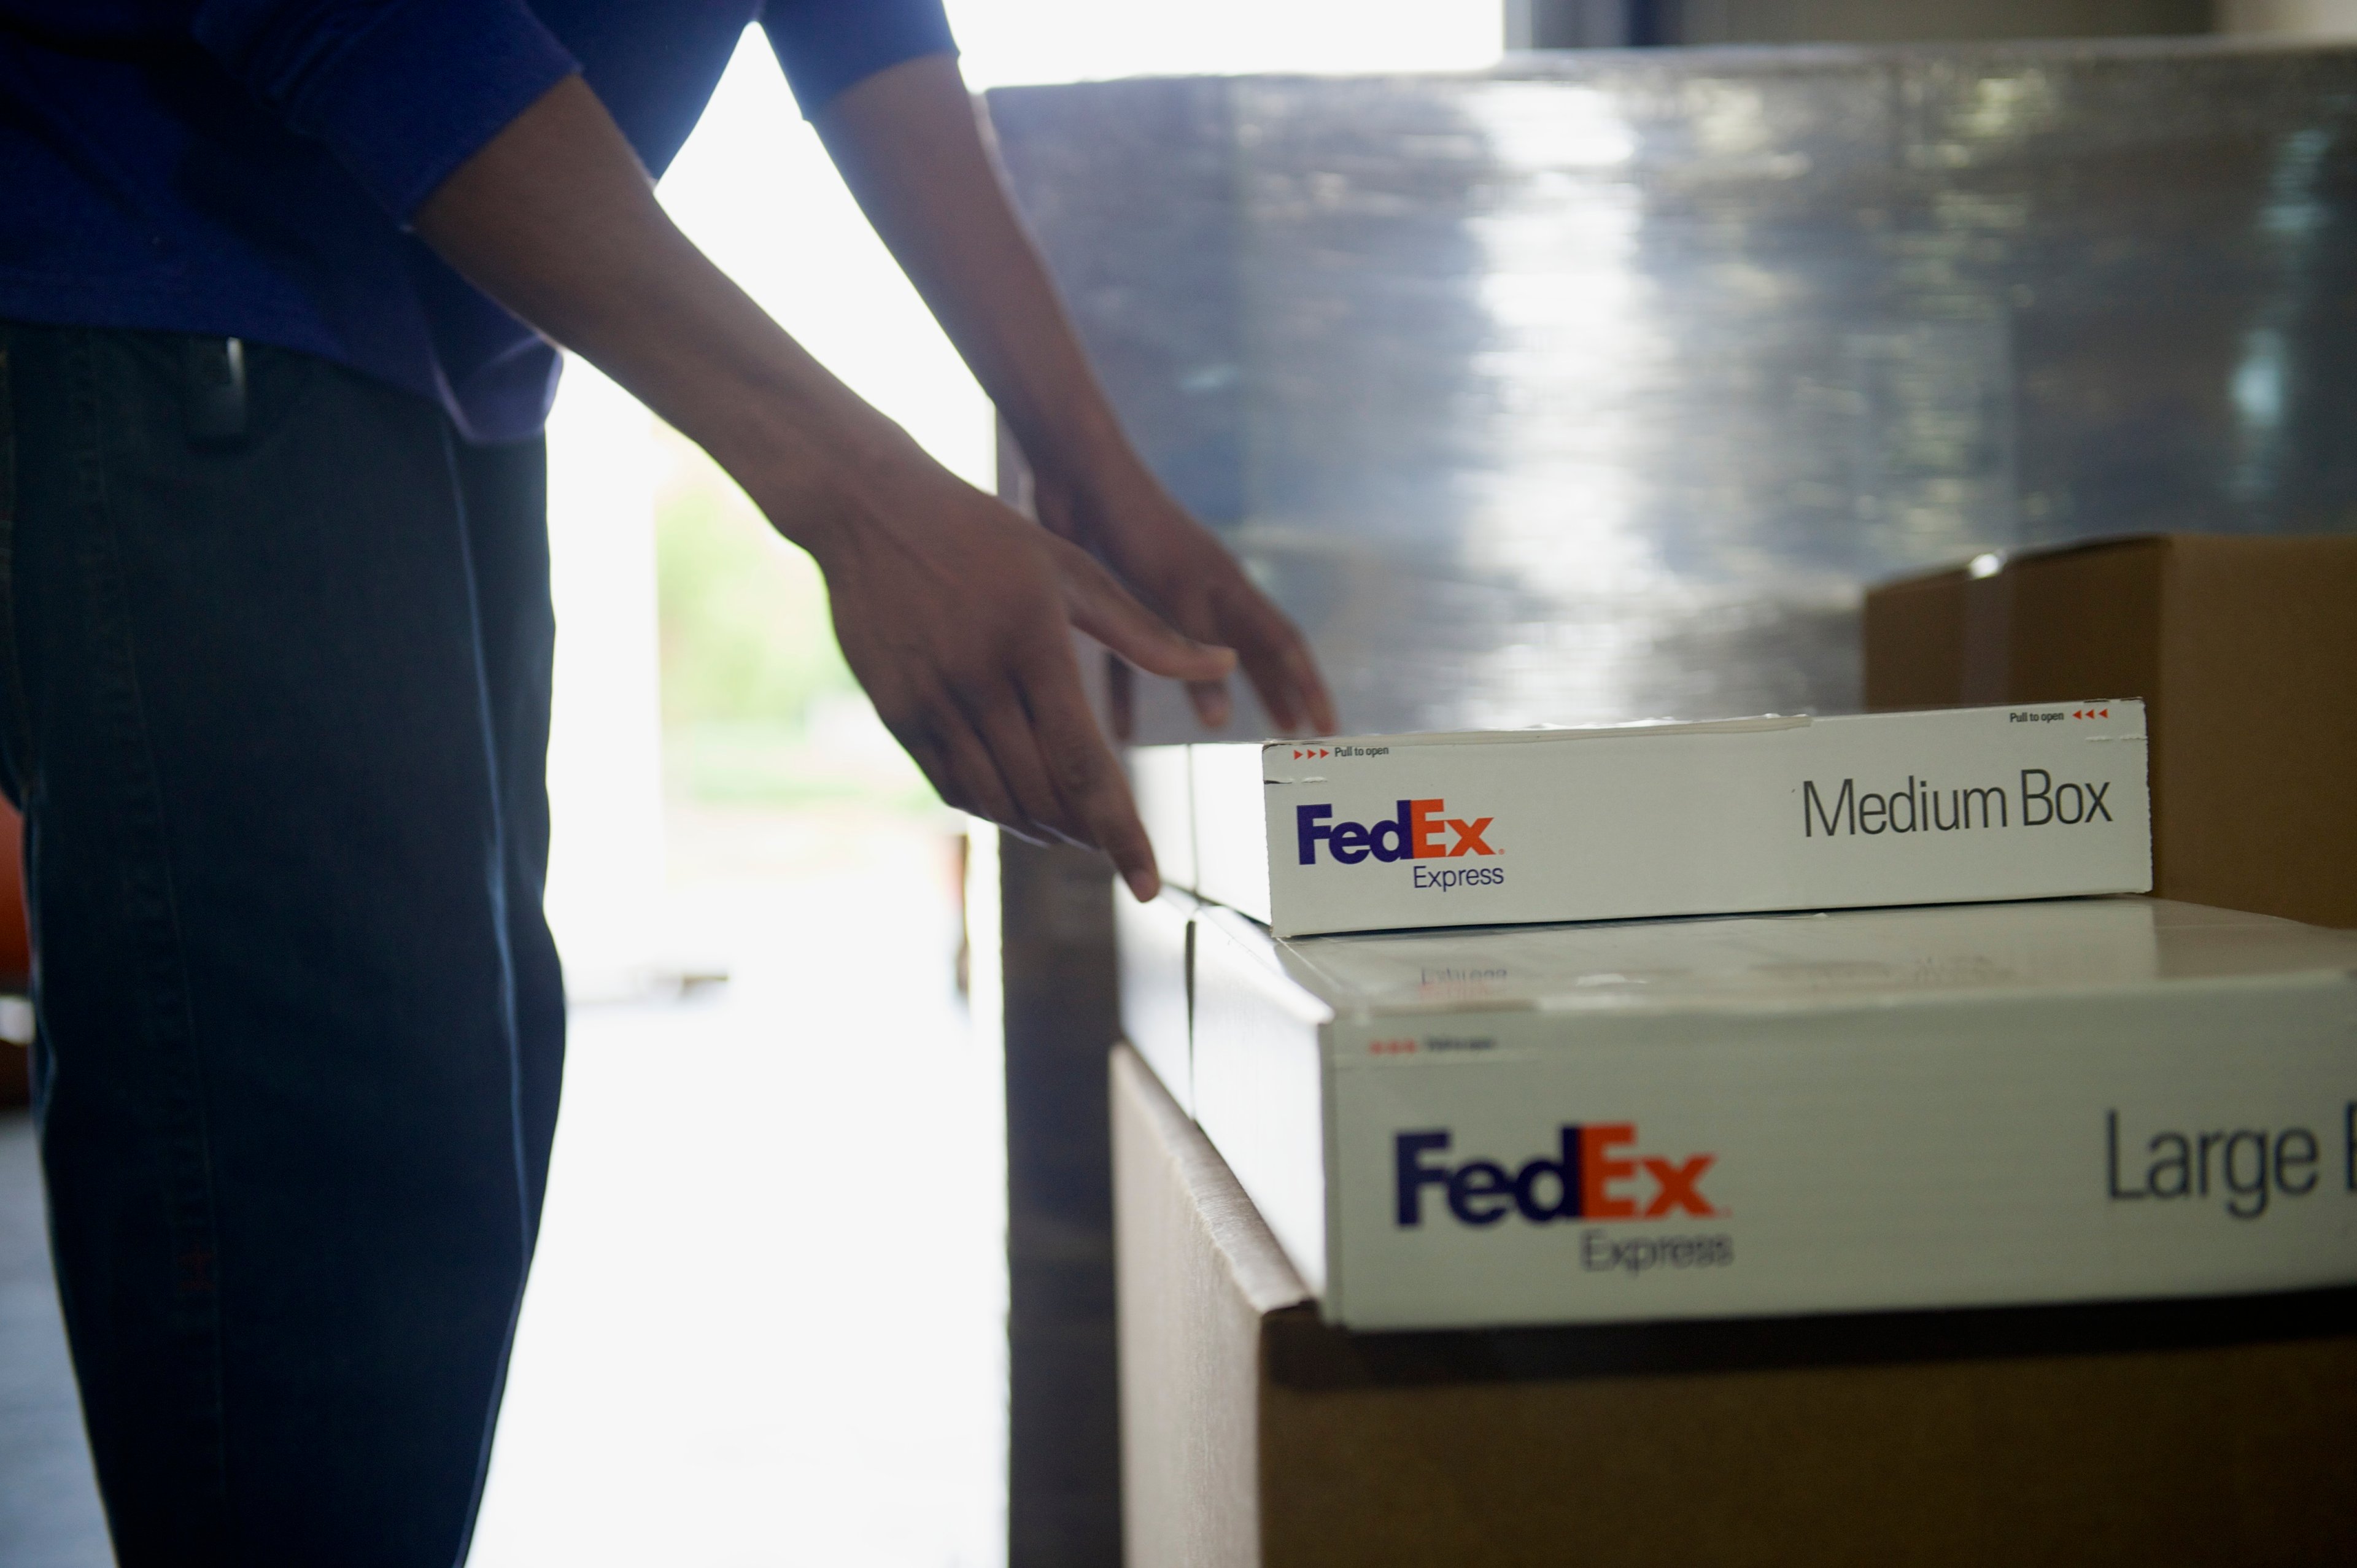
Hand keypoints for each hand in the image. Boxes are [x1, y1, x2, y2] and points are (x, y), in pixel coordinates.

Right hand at [798, 444, 1236, 899]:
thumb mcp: (1071, 570)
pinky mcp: (896, 712)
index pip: (1086, 765)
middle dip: (1087, 835)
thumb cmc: (985, 535)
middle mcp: (979, 682)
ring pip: (997, 801)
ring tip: (1075, 833)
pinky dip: (993, 809)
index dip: (1121, 833)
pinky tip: (1020, 809)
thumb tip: (1223, 667)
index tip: (1149, 886)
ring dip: (1042, 829)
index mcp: (1033, 646)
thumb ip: (1147, 633)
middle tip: (1117, 850)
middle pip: (1043, 795)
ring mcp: (931, 701)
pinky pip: (952, 785)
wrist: (868, 509)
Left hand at [1031, 451, 1337, 741]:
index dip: (1309, 688)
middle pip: (1250, 653)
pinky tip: (1118, 729)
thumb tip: (1221, 725)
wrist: (1077, 470)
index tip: (1328, 730)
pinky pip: (1128, 656)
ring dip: (1209, 694)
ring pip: (1196, 656)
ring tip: (1219, 730)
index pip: (1285, 645)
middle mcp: (1206, 593)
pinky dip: (1127, 694)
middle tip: (1292, 735)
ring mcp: (1165, 596)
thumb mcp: (1173, 593)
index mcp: (1231, 587)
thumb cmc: (1134, 526)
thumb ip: (1194, 654)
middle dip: (1273, 693)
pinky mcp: (1120, 598)